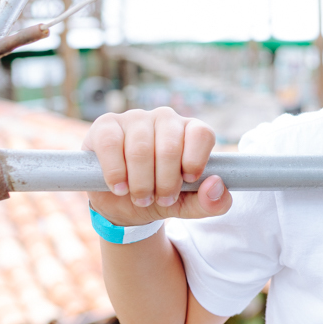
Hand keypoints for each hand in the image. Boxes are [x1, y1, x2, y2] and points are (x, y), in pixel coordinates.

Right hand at [84, 107, 231, 226]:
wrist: (122, 205)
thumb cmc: (161, 197)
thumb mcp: (189, 206)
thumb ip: (211, 202)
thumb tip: (216, 185)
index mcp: (191, 131)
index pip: (201, 134)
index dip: (195, 161)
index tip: (187, 182)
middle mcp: (166, 118)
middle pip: (169, 147)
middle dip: (165, 182)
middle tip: (160, 199)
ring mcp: (135, 118)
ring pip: (140, 148)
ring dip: (141, 182)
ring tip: (141, 197)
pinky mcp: (106, 125)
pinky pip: (111, 143)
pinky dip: (116, 172)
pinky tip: (119, 187)